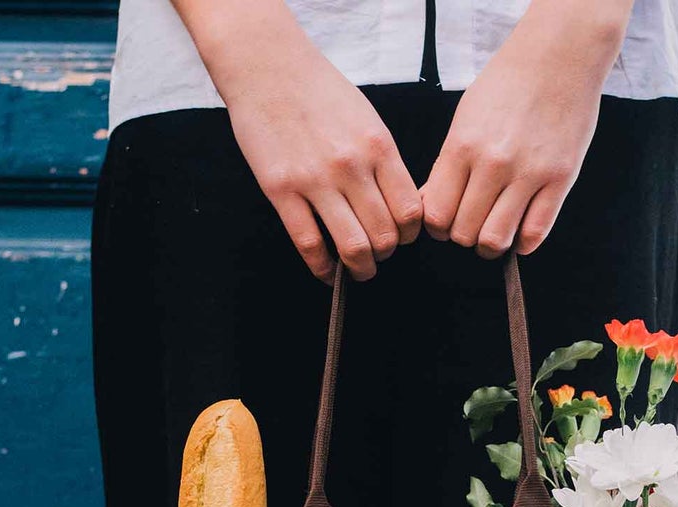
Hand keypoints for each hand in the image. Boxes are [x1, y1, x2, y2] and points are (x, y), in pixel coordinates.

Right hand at [194, 6, 421, 281]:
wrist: (267, 66)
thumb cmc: (319, 91)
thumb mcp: (367, 119)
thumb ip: (383, 162)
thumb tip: (398, 206)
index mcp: (378, 147)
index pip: (410, 211)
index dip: (409, 234)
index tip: (401, 237)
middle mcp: (352, 167)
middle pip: (385, 235)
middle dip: (385, 254)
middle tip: (378, 255)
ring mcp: (315, 181)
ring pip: (353, 247)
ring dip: (360, 267)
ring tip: (358, 269)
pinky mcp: (282, 191)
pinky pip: (310, 244)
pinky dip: (322, 267)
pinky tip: (326, 270)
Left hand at [421, 1, 629, 257]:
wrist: (559, 55)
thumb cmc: (507, 85)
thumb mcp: (465, 118)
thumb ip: (447, 165)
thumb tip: (430, 206)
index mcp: (463, 146)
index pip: (436, 214)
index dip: (438, 227)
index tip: (447, 222)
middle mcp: (494, 163)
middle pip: (464, 233)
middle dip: (464, 236)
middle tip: (473, 223)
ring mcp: (529, 173)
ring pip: (496, 240)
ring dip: (491, 244)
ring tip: (495, 231)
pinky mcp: (560, 179)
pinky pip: (534, 233)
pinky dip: (523, 242)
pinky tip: (520, 228)